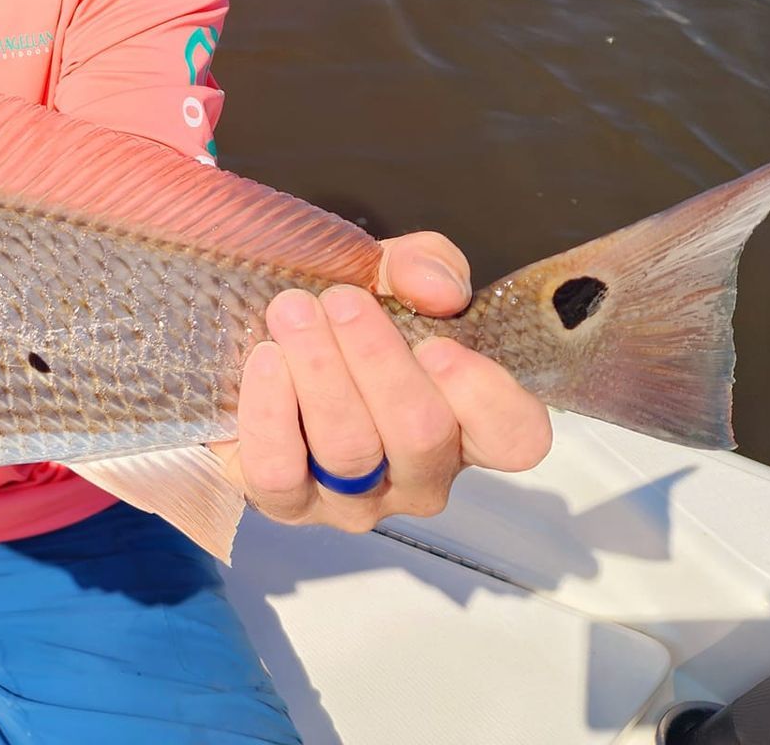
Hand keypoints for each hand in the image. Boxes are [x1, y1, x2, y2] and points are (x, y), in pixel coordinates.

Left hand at [212, 232, 552, 531]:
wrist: (253, 329)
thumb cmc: (337, 313)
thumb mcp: (387, 273)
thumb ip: (424, 265)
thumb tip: (439, 290)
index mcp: (464, 423)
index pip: (515, 438)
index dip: (485, 397)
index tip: (438, 343)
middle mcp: (418, 475)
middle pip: (422, 435)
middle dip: (379, 360)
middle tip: (342, 301)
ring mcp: (354, 500)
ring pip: (350, 448)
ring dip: (321, 370)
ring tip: (292, 312)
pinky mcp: (285, 504)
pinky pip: (281, 471)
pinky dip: (272, 411)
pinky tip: (265, 359)